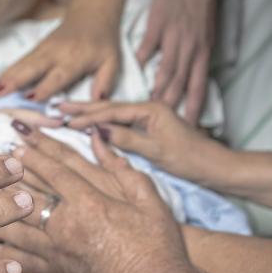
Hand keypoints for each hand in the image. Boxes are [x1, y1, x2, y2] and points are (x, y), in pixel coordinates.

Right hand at [0, 0, 122, 100]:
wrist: (92, 14)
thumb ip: (105, 81)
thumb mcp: (112, 61)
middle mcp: (56, 53)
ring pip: (24, 64)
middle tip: (1, 93)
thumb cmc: (103, 42)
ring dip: (7, 76)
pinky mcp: (38, 48)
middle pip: (34, 68)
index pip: (59, 75)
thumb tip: (98, 102)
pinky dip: (8, 71)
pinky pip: (22, 61)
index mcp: (76, 59)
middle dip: (17, 80)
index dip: (46, 86)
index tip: (32, 98)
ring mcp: (44, 49)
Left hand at [0, 123, 193, 272]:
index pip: (55, 170)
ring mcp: (56, 253)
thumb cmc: (158, 247)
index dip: (35, 153)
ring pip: (14, 227)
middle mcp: (66, 226)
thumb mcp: (149, 199)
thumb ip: (122, 168)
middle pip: (26, 195)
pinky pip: (19, 258)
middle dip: (3, 177)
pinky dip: (1, 248)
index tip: (17, 142)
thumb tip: (100, 139)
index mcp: (90, 203)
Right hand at [61, 101, 230, 183]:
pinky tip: (91, 124)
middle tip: (57, 107)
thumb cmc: (189, 159)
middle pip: (110, 107)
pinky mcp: (150, 127)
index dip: (87, 116)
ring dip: (90, 113)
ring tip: (67, 112)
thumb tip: (98, 129)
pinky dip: (103, 122)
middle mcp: (149, 108)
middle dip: (83, 108)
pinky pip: (120, 122)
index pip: (112, 111)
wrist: (214, 166)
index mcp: (151, 109)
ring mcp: (149, 117)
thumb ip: (126, 138)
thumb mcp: (155, 150)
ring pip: (113, 114)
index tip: (65, 120)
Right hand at [136, 0, 215, 123]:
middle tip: (164, 128)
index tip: (190, 127)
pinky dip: (141, 61)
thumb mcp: (207, 33)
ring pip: (166, 71)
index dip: (194, 108)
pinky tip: (134, 74)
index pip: (199, 87)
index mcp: (203, 51)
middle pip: (181, 84)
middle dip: (173, 108)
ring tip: (148, 109)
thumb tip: (188, 76)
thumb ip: (197, 56)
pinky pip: (148, 48)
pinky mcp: (158, 26)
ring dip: (156, 91)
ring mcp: (173, 38)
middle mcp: (190, 49)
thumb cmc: (201, 5)